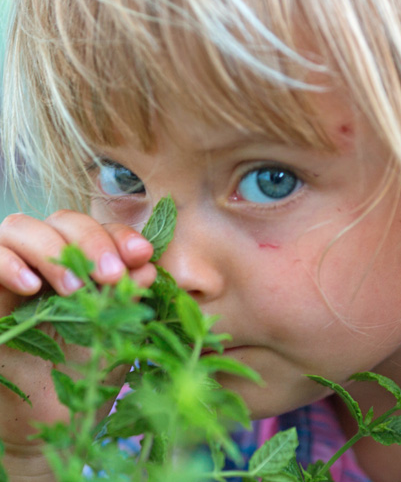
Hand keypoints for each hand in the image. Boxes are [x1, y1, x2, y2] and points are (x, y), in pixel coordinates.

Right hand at [0, 210, 155, 479]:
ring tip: (74, 288)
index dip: (120, 235)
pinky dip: (7, 262)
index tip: (143, 255)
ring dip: (52, 250)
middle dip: (92, 242)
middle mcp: (48, 262)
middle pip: (63, 220)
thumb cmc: (89, 372)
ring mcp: (14, 275)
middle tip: (111, 276)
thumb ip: (129, 298)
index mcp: (84, 266)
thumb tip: (146, 266)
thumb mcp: (117, 333)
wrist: (50, 420)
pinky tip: (32, 287)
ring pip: (20, 227)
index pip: (99, 228)